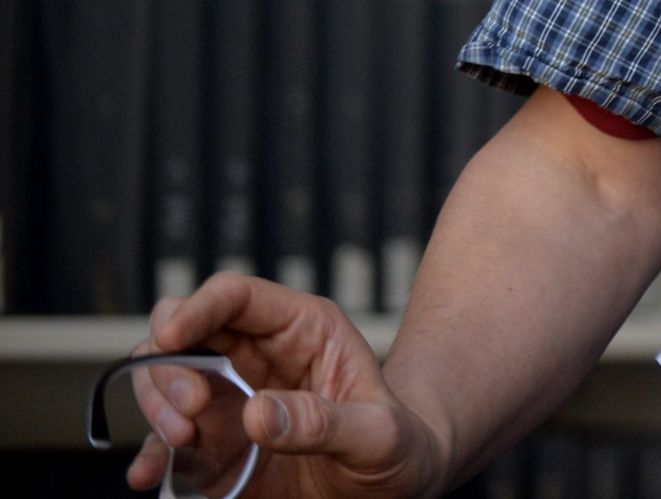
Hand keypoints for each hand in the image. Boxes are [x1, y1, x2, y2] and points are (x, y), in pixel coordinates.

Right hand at [125, 273, 448, 497]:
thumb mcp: (378, 436)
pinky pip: (163, 439)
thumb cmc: (398, 449)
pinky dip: (149, 456)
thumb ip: (323, 422)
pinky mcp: (213, 443)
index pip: (236, 295)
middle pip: (183, 330)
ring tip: (182, 442)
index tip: (171, 338)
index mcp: (302, 330)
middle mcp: (257, 356)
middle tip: (191, 412)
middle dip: (169, 363)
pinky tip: (148, 478)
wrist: (392, 491)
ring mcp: (229, 398)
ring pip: (163, 377)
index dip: (197, 307)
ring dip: (156, 405)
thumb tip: (256, 413)